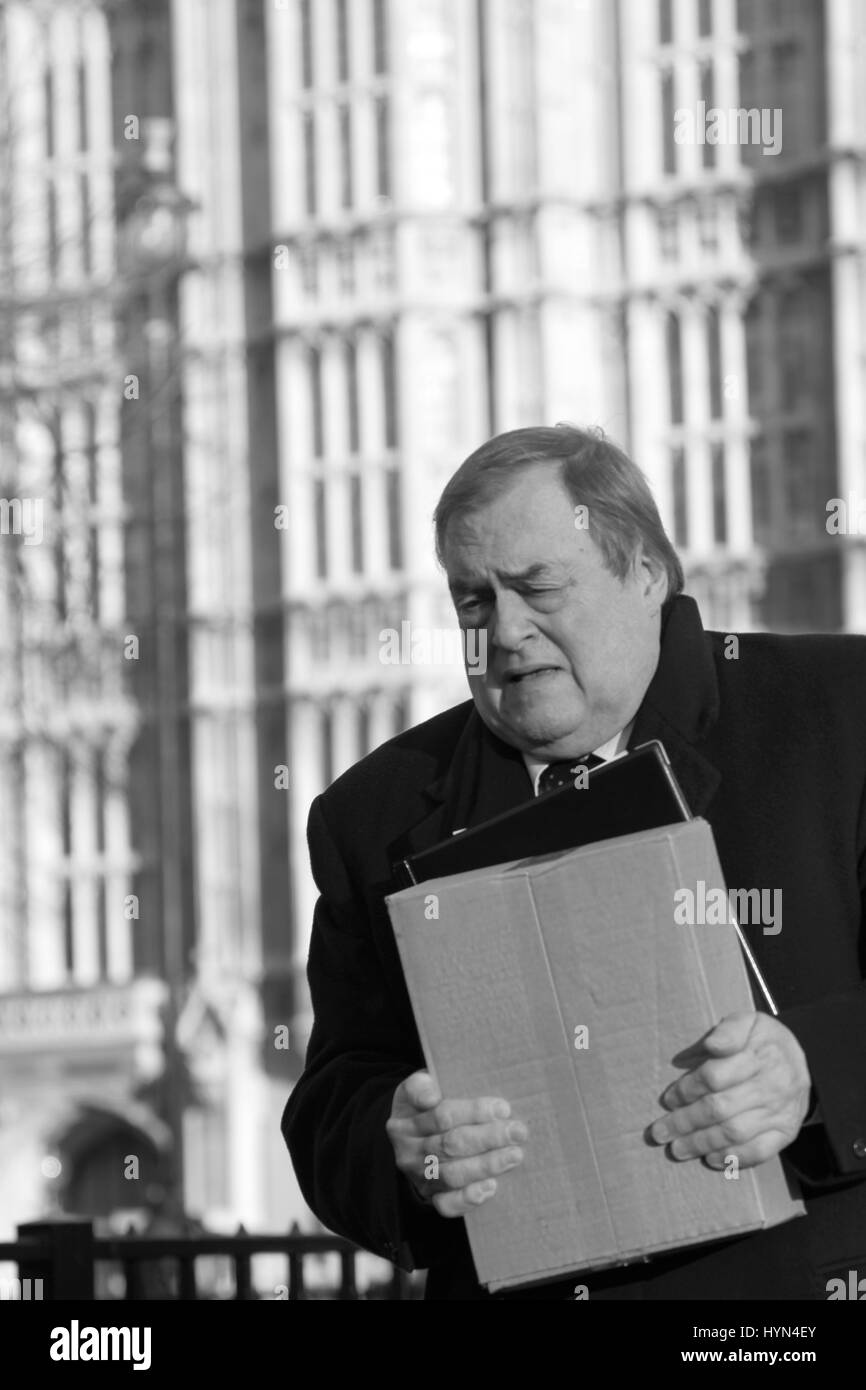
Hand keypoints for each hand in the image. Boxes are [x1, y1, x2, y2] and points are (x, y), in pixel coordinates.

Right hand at [386, 1070, 526, 1216]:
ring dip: (486, 1166)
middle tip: (519, 1132)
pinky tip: (491, 1187)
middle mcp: (407, 1151)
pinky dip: (469, 1198)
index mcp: (404, 1121)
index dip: (473, 1112)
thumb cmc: (426, 1104)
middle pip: (451, 1145)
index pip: (441, 1116)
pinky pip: (447, 1204)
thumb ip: (422, 1086)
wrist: (411, 1135)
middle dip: (488, 1138)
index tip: (503, 1108)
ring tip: (514, 1156)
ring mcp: (418, 1176)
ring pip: (452, 1174)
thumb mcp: (418, 1087)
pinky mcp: (430, 1196)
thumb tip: (431, 1097)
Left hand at [648, 1011, 810, 1169]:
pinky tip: (710, 1159)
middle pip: (720, 1108)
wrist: (803, 1061)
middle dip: (686, 1121)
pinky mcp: (787, 1132)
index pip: (715, 1076)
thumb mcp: (748, 1022)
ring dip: (702, 1143)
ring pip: (735, 1133)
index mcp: (760, 1054)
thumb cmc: (762, 1041)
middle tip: (660, 1132)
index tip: (668, 1099)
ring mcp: (781, 1111)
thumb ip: (729, 1030)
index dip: (688, 1089)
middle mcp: (773, 1085)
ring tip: (677, 1149)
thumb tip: (712, 1046)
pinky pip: (760, 1151)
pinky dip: (733, 1158)